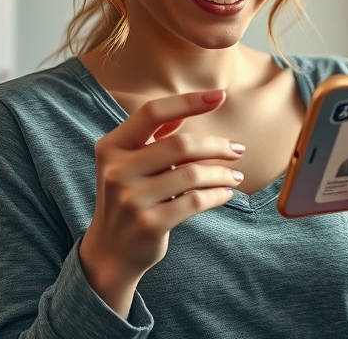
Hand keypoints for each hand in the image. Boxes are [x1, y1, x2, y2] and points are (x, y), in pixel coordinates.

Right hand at [79, 90, 245, 313]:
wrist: (110, 251)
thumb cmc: (129, 197)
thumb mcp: (130, 164)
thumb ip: (153, 137)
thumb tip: (184, 111)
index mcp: (111, 147)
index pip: (152, 113)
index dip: (188, 101)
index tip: (219, 96)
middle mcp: (116, 170)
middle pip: (180, 144)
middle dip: (216, 145)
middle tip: (238, 150)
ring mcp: (131, 199)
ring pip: (192, 175)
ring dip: (222, 174)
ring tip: (235, 176)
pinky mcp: (149, 224)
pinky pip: (195, 202)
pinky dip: (217, 195)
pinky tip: (226, 194)